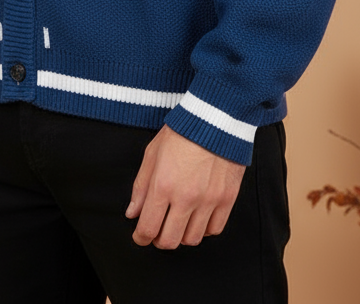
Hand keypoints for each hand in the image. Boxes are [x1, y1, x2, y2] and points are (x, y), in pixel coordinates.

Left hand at [125, 124, 246, 248]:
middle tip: (158, 230)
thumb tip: (132, 213)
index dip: (140, 237)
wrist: (215, 118)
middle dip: (159, 239)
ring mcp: (208, 200)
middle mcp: (186, 197)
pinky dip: (204, 229)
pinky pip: (214, 230)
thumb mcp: (152, 154)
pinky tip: (198, 217)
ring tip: (179, 221)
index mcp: (163, 185)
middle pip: (169, 241)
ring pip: (192, 239)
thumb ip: (141, 187)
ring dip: (181, 234)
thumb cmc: (181, 132)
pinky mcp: (227, 198)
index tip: (140, 235)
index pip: (148, 228)